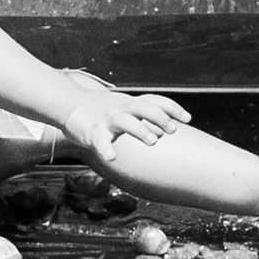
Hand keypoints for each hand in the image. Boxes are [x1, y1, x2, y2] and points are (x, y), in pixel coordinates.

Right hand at [61, 90, 191, 160]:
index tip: (187, 119)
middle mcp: (121, 109)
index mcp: (131, 105)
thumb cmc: (104, 113)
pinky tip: (112, 157)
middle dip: (159, 117)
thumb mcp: (127, 112)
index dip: (172, 108)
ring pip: (125, 121)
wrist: (71, 106)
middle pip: (143, 107)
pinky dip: (106, 149)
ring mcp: (107, 120)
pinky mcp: (92, 132)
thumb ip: (146, 120)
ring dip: (140, 130)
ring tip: (152, 141)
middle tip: (171, 131)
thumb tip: (165, 130)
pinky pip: (100, 140)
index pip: (155, 101)